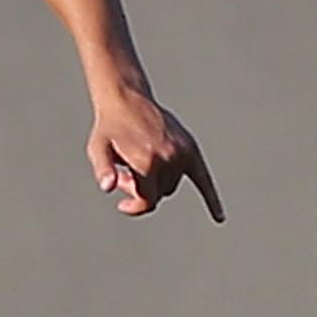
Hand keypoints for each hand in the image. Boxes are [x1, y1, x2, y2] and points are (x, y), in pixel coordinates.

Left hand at [88, 91, 224, 221]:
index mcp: (147, 162)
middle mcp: (168, 158)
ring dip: (156, 182)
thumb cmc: (109, 127)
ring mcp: (182, 152)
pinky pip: (203, 178)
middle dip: (142, 188)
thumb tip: (107, 187)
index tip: (122, 204)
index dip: (134, 205)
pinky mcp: (190, 147)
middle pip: (160, 192)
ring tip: (137, 164)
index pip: (148, 201)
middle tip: (125, 172)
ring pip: (172, 184)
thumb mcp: (98, 149)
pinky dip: (211, 198)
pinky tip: (218, 218)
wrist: (126, 99)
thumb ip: (103, 170)